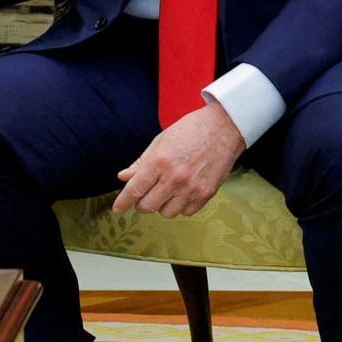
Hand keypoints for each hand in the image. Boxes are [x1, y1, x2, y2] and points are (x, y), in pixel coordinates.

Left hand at [112, 102, 244, 217]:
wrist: (224, 128)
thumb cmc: (190, 130)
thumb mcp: (161, 141)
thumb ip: (141, 163)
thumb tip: (123, 177)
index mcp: (159, 162)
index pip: (134, 190)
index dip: (123, 202)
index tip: (118, 209)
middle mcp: (174, 178)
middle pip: (148, 206)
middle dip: (142, 203)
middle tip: (146, 194)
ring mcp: (191, 188)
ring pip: (166, 213)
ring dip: (162, 205)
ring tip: (167, 192)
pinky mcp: (206, 194)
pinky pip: (186, 212)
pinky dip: (181, 206)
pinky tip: (183, 193)